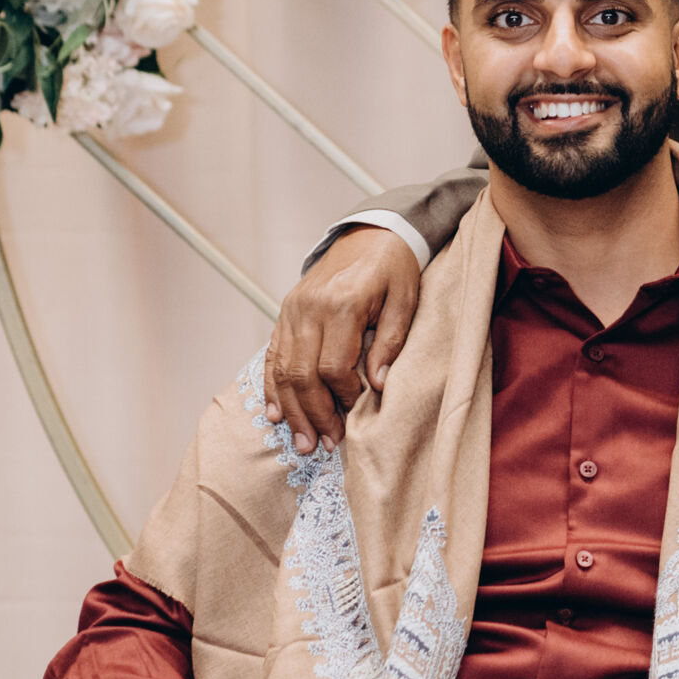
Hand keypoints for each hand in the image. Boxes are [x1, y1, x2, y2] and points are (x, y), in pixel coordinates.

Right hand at [264, 229, 419, 454]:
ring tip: (303, 442)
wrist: (372, 233)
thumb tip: (378, 385)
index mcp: (342, 304)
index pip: (333, 366)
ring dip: (292, 411)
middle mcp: (310, 309)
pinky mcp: (285, 312)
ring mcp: (292, 310)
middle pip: (302, 374)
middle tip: (323, 445)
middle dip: (313, 415)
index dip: (343, 396)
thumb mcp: (405, 300)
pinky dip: (272, 387)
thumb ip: (391, 341)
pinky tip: (277, 414)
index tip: (357, 411)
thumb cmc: (395, 268)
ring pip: (284, 370)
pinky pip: (273, 355)